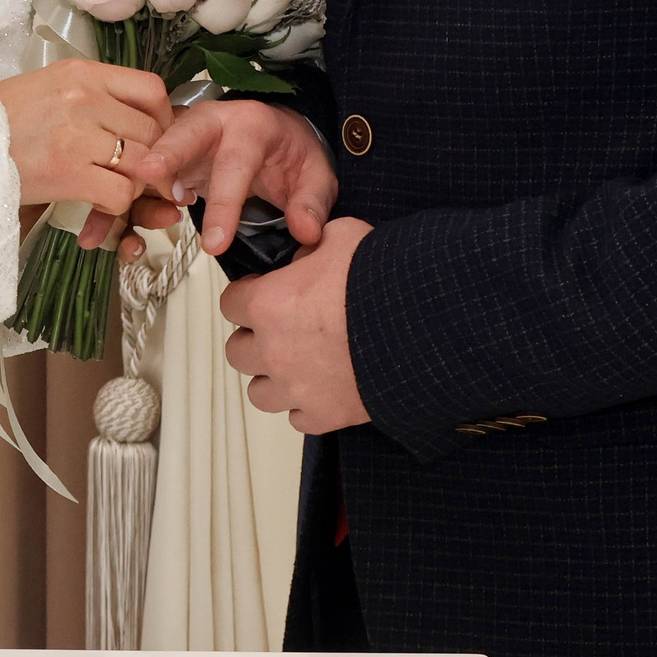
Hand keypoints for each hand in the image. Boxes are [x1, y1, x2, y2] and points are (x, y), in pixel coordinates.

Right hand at [0, 59, 171, 225]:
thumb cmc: (1, 119)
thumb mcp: (49, 87)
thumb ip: (93, 96)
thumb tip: (137, 119)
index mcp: (81, 73)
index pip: (151, 89)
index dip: (164, 119)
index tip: (157, 137)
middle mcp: (84, 98)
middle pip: (152, 131)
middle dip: (156, 160)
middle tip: (147, 176)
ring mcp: (77, 135)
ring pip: (142, 164)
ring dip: (137, 184)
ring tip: (120, 189)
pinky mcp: (67, 172)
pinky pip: (120, 193)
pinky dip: (116, 206)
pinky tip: (98, 204)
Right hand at [131, 97, 337, 255]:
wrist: (277, 136)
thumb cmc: (293, 154)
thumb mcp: (316, 176)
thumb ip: (311, 202)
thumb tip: (305, 232)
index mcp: (252, 124)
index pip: (236, 164)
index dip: (224, 204)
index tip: (215, 244)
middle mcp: (214, 121)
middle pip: (185, 134)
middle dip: (165, 154)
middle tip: (145, 175)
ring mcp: (187, 135)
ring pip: (156, 150)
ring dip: (136, 178)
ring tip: (115, 210)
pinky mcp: (170, 154)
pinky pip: (145, 170)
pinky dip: (128, 192)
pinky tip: (113, 220)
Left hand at [219, 216, 371, 433]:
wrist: (426, 328)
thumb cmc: (385, 283)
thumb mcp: (342, 237)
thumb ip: (311, 244)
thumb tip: (304, 253)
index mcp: (269, 304)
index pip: (229, 304)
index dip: (246, 296)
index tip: (262, 294)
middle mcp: (274, 350)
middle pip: (237, 352)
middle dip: (255, 339)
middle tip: (279, 329)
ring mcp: (297, 388)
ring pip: (259, 392)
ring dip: (273, 377)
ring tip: (296, 363)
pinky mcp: (324, 415)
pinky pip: (297, 419)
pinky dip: (305, 405)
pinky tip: (322, 387)